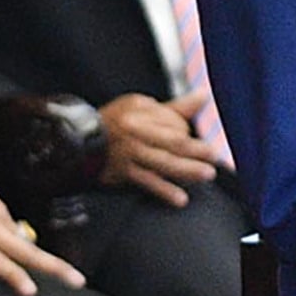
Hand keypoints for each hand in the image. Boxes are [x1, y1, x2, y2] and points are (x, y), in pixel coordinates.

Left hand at [0, 135, 83, 295]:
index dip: (15, 276)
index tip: (33, 291)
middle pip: (28, 250)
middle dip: (54, 266)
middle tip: (77, 280)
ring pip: (26, 239)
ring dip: (46, 256)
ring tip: (65, 272)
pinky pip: (15, 227)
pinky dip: (25, 241)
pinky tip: (29, 251)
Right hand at [99, 92, 221, 206]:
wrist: (80, 142)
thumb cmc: (117, 123)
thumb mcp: (140, 107)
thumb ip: (175, 107)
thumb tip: (204, 96)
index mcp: (141, 109)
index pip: (173, 122)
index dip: (187, 132)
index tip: (197, 141)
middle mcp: (135, 129)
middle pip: (173, 140)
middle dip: (196, 149)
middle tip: (215, 156)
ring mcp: (129, 152)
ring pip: (164, 162)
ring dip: (188, 170)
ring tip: (207, 174)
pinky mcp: (124, 172)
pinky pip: (148, 182)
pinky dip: (164, 191)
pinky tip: (180, 199)